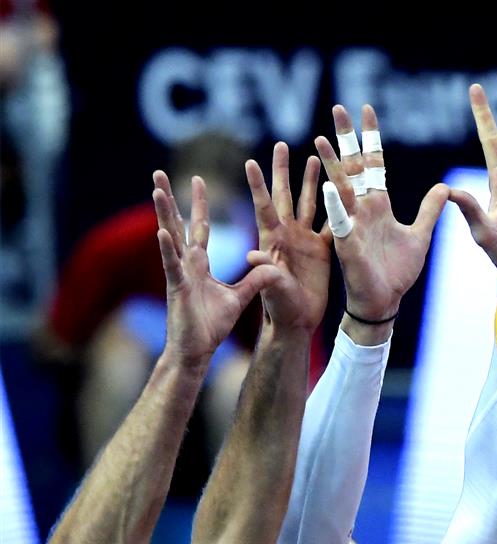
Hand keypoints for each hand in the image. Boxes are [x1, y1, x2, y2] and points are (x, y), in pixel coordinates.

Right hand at [153, 171, 280, 364]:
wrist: (196, 351)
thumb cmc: (211, 326)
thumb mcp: (239, 298)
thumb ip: (254, 280)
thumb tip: (271, 266)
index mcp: (199, 263)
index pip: (200, 227)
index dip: (200, 204)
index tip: (198, 179)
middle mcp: (186, 263)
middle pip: (179, 223)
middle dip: (170, 197)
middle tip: (159, 171)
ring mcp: (179, 274)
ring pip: (170, 237)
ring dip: (163, 213)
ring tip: (156, 189)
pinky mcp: (178, 288)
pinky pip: (172, 265)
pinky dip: (168, 248)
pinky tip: (162, 231)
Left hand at [245, 143, 329, 331]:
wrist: (297, 320)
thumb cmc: (279, 307)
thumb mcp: (271, 289)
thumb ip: (264, 272)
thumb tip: (251, 256)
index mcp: (272, 241)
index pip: (264, 207)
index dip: (258, 186)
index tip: (251, 162)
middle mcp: (287, 235)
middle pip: (285, 195)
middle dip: (282, 170)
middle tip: (281, 144)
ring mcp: (304, 240)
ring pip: (309, 203)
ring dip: (311, 181)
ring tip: (315, 156)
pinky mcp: (321, 250)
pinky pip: (330, 223)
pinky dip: (335, 206)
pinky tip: (342, 188)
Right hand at [316, 104, 447, 321]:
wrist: (385, 300)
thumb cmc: (397, 271)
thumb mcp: (420, 235)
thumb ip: (429, 210)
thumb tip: (445, 187)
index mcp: (378, 205)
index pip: (374, 163)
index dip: (370, 138)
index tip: (366, 109)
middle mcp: (361, 209)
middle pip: (353, 167)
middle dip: (346, 139)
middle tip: (338, 108)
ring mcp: (351, 224)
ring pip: (340, 189)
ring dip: (333, 166)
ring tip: (321, 140)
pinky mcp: (347, 243)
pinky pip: (339, 222)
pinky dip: (335, 206)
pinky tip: (330, 187)